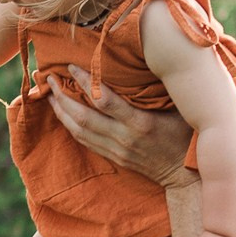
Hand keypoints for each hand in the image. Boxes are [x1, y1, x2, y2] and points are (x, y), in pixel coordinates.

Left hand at [44, 65, 194, 188]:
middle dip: (62, 97)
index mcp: (140, 123)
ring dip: (61, 112)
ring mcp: (117, 150)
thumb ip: (160, 90)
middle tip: (49, 79)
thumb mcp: (180, 110)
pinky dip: (71, 126)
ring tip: (49, 94)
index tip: (71, 66)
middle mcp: (124, 138)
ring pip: (79, 131)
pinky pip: (85, 141)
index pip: (104, 100)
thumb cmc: (186, 135)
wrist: (186, 176)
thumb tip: (149, 60)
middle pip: (83, 117)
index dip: (85, 82)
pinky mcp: (114, 158)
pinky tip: (63, 114)